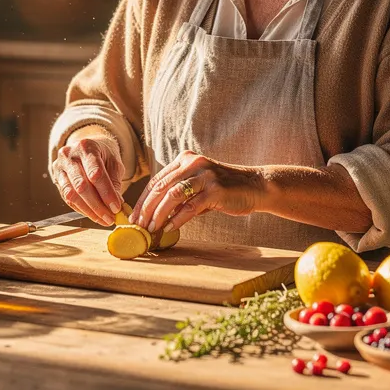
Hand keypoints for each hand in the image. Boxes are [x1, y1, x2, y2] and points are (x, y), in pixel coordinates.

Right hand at [49, 134, 123, 226]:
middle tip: (111, 218)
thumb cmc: (103, 155)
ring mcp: (60, 167)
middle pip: (82, 186)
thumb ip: (115, 182)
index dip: (107, 193)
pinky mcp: (56, 179)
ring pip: (72, 195)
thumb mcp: (114, 162)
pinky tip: (94, 215)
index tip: (117, 208)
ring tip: (103, 219)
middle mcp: (69, 155)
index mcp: (86, 147)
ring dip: (89, 211)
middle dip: (98, 206)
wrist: (86, 148)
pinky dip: (82, 209)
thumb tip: (117, 205)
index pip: (96, 173)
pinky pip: (67, 198)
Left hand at [131, 150, 264, 233]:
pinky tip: (169, 228)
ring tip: (151, 229)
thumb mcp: (198, 189)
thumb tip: (155, 217)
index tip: (134, 216)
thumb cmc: (224, 190)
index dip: (143, 199)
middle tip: (138, 226)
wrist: (255, 186)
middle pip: (161, 187)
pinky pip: (190, 206)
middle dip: (146, 208)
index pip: (157, 180)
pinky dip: (177, 218)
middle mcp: (193, 163)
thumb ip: (179, 198)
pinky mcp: (215, 189)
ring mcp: (204, 175)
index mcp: (185, 160)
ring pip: (173, 195)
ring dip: (158, 214)